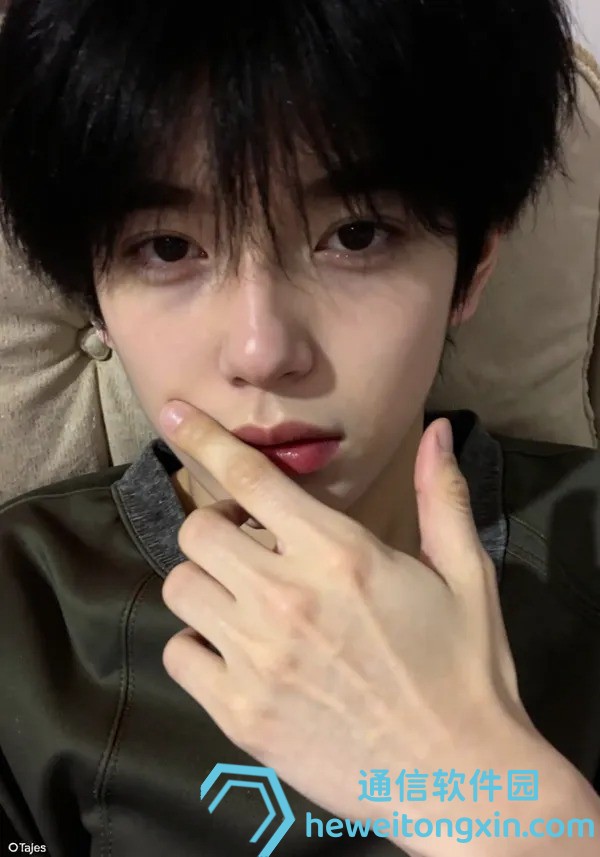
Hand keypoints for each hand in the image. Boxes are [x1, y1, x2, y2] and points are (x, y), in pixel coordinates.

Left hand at [158, 400, 536, 842]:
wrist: (461, 778)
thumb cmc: (466, 669)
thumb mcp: (467, 575)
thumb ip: (442, 497)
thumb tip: (436, 430)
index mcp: (339, 554)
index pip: (248, 476)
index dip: (204, 436)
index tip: (176, 413)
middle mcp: (286, 597)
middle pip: (197, 531)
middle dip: (217, 528)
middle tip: (250, 546)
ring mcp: (257, 659)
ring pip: (180, 589)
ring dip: (206, 584)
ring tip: (245, 599)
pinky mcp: (239, 714)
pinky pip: (180, 655)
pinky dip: (198, 646)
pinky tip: (237, 654)